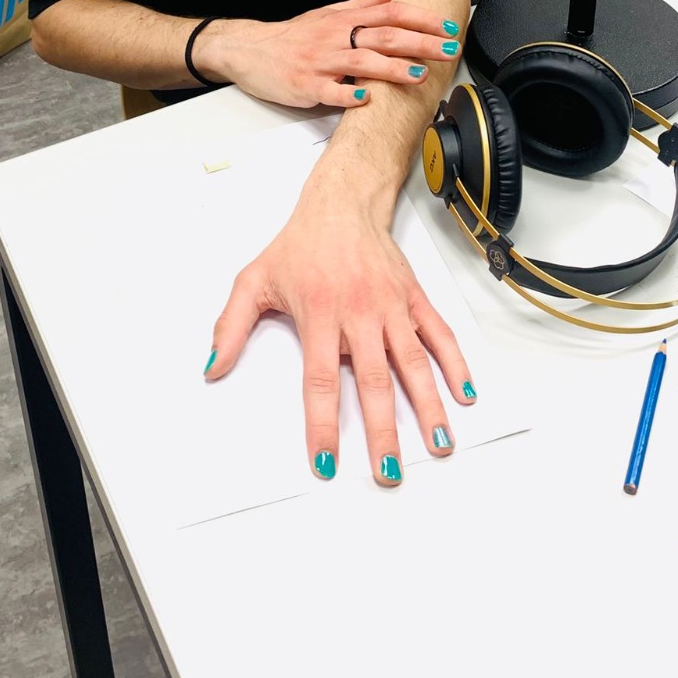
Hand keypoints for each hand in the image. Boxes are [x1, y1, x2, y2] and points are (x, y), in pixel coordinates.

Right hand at [195, 0, 461, 108]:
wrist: (250, 50)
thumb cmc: (295, 35)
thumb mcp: (331, 12)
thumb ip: (367, 1)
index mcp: (345, 20)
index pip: (390, 13)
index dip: (421, 19)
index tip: (447, 26)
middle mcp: (336, 37)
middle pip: (383, 36)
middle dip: (419, 43)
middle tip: (448, 49)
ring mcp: (321, 62)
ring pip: (361, 62)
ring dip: (391, 68)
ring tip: (418, 75)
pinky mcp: (306, 85)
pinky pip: (330, 91)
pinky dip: (348, 95)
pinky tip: (366, 99)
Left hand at [205, 169, 475, 485]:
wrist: (341, 203)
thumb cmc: (300, 245)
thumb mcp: (254, 280)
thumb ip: (230, 327)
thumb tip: (212, 368)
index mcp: (320, 313)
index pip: (321, 380)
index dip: (323, 424)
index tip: (325, 461)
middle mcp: (360, 312)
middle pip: (374, 381)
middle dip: (383, 431)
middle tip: (390, 473)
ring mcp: (392, 306)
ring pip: (413, 363)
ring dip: (428, 406)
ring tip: (439, 444)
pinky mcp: (414, 297)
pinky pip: (439, 334)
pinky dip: (455, 364)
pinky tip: (464, 394)